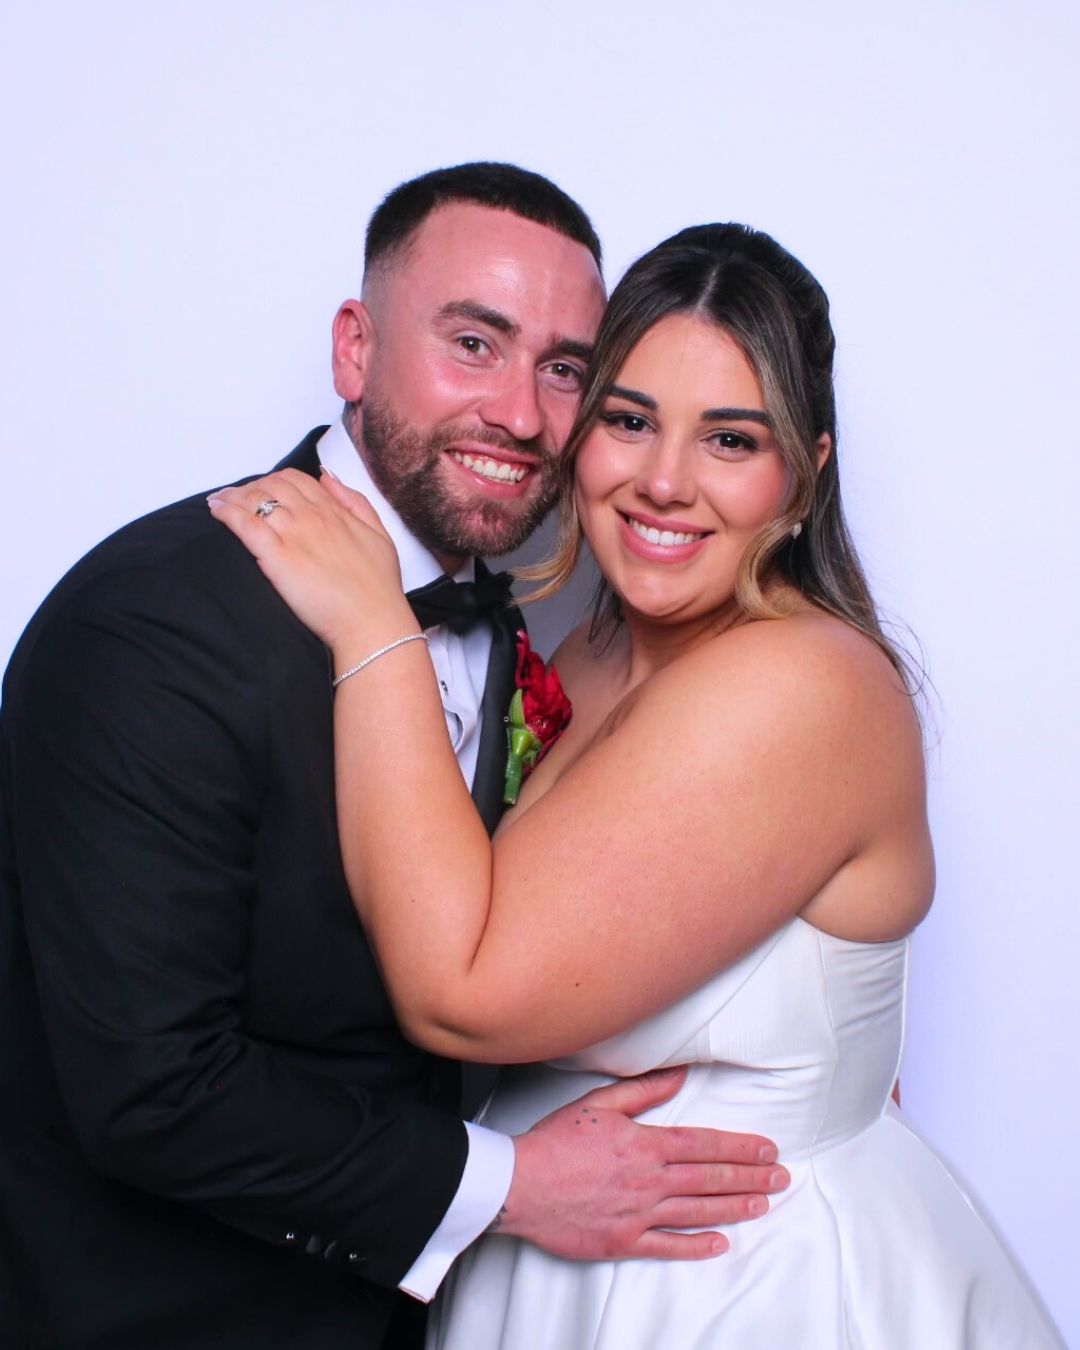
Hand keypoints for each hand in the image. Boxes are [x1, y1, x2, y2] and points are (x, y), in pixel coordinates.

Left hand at [207, 469, 414, 652]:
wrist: (371, 622)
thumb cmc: (378, 587)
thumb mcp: (380, 534)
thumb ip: (355, 502)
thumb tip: (328, 479)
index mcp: (334, 511)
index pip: (296, 480)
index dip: (275, 480)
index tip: (263, 489)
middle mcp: (312, 517)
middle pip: (271, 485)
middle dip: (251, 486)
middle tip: (235, 497)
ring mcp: (293, 535)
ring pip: (254, 500)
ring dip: (232, 496)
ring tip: (217, 501)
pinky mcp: (277, 557)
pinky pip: (245, 525)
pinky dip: (227, 512)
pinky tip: (216, 510)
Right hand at [498, 1067, 787, 1259]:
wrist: (519, 1186)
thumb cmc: (554, 1142)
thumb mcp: (599, 1103)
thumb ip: (644, 1090)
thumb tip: (678, 1076)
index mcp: (645, 1144)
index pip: (705, 1144)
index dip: (740, 1147)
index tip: (767, 1150)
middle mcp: (649, 1180)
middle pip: (710, 1178)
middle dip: (750, 1177)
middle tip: (781, 1178)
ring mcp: (639, 1214)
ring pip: (698, 1210)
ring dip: (735, 1207)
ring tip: (763, 1204)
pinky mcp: (623, 1241)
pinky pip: (669, 1246)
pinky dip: (697, 1245)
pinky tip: (720, 1242)